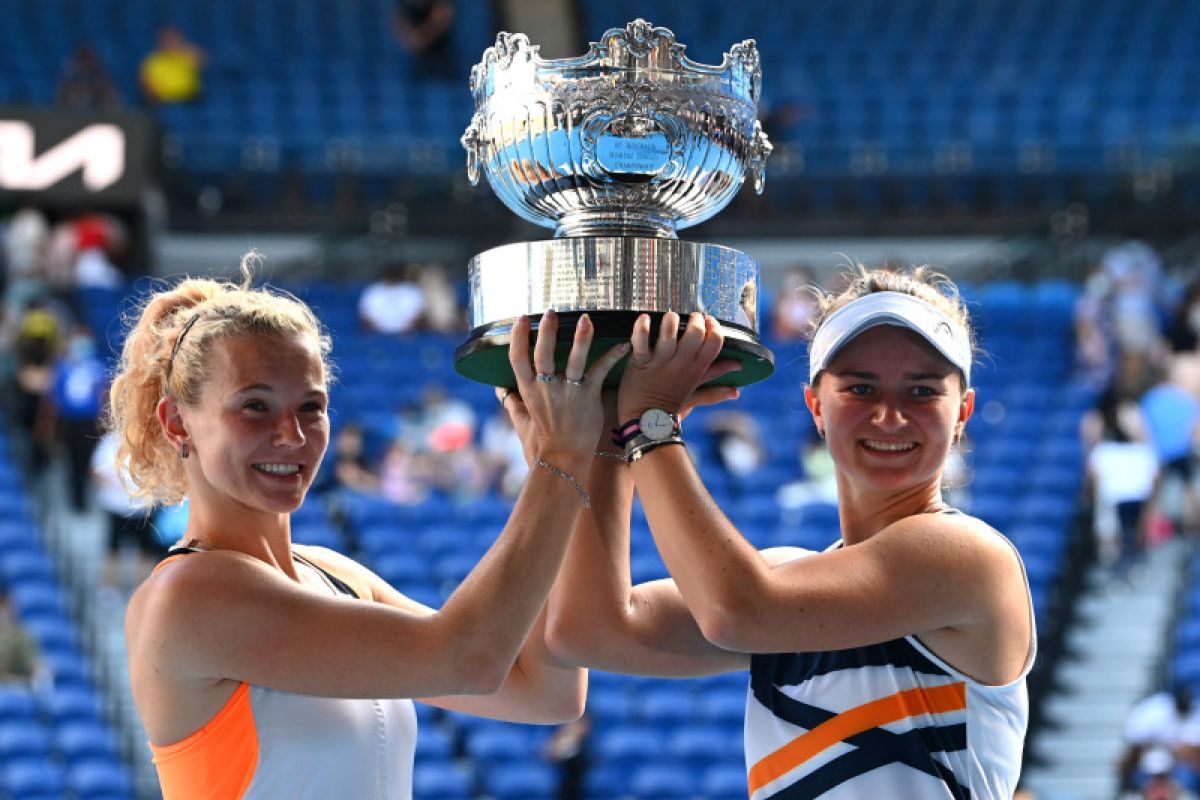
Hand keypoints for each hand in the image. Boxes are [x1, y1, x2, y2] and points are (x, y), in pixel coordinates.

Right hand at [496, 310, 627, 471]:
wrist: (564, 456)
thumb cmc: (545, 435)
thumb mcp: (522, 417)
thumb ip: (511, 401)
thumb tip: (498, 388)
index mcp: (528, 389)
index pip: (517, 359)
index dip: (517, 337)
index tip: (520, 318)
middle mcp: (546, 389)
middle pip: (543, 355)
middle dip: (546, 332)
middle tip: (550, 312)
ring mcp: (568, 393)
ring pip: (573, 362)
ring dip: (580, 340)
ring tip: (585, 320)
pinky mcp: (588, 397)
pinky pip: (600, 372)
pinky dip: (612, 357)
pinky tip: (623, 344)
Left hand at [617, 311, 739, 422]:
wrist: (644, 422)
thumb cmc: (669, 408)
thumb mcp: (695, 396)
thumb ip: (716, 391)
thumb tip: (736, 391)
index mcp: (696, 370)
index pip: (715, 342)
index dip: (714, 328)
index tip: (709, 321)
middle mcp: (681, 364)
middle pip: (696, 333)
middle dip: (695, 319)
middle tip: (691, 317)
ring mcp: (660, 362)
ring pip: (669, 332)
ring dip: (670, 320)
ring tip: (669, 318)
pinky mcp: (640, 362)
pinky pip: (640, 340)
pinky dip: (641, 327)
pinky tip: (644, 318)